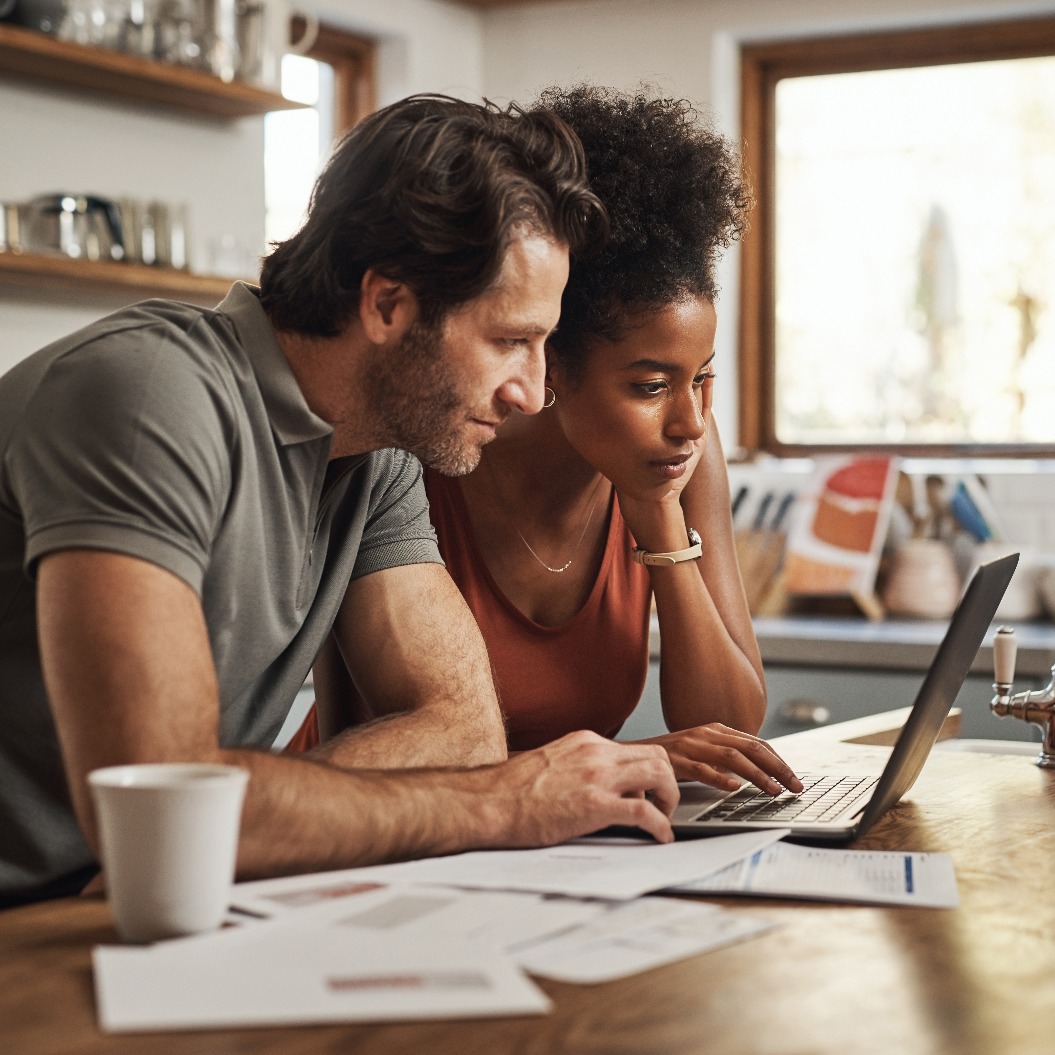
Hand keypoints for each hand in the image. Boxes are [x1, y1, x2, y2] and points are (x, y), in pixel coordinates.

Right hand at [493, 730, 678, 844]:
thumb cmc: (510, 790)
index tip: (650, 791)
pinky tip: (660, 837)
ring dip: (670, 798)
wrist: (488, 802)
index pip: (636, 748)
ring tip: (664, 818)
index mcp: (585, 742)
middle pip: (657, 756)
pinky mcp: (595, 805)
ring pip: (660, 774)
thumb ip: (579, 767)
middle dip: (668, 781)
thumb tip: (597, 786)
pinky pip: (645, 812)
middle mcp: (596, 753)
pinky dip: (661, 826)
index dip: (650, 772)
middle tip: (664, 804)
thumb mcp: (552, 763)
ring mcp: (597, 777)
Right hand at [639, 724, 803, 794]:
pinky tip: (734, 788)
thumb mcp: (702, 751)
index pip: (756, 743)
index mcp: (715, 730)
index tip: (794, 778)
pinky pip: (702, 769)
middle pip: (751, 748)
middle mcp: (706, 734)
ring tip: (773, 791)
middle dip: (777, 768)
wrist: (633, 755)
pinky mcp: (676, 760)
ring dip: (757, 776)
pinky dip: (720, 778)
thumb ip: (724, 757)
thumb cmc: (670, 757)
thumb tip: (756, 771)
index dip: (778, 760)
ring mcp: (691, 746)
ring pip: (732, 758)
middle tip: (794, 786)